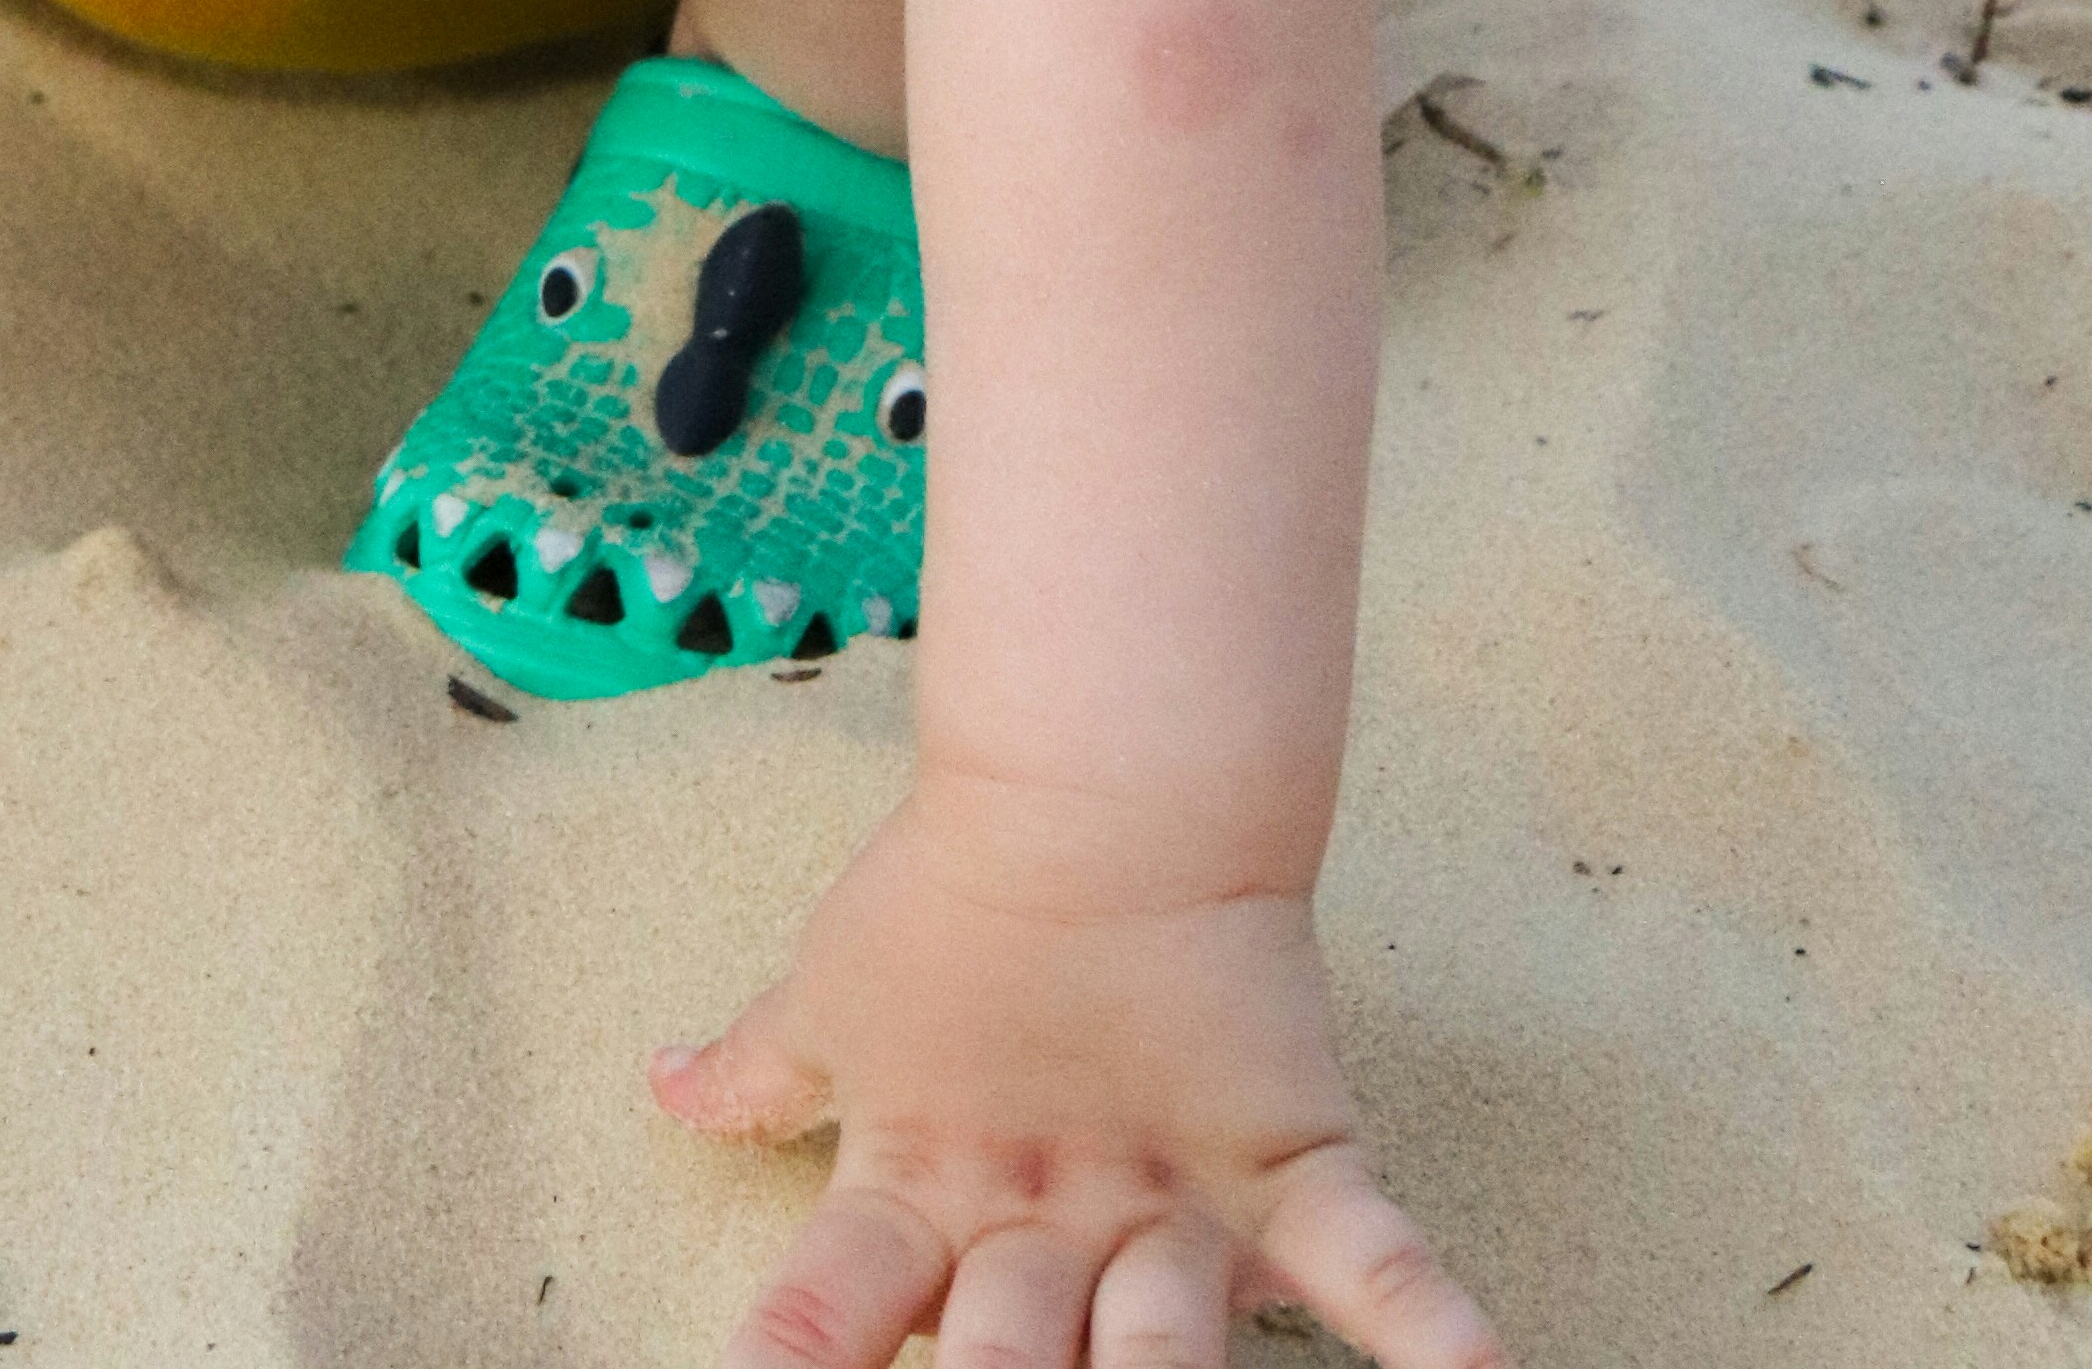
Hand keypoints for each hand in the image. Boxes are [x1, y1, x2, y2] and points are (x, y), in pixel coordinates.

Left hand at [653, 789, 1504, 1368]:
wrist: (1106, 781)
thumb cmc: (956, 893)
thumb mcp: (837, 994)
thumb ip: (757, 1070)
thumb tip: (658, 1088)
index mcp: (924, 1184)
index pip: (833, 1307)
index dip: (792, 1362)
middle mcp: (1044, 1215)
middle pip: (1015, 1362)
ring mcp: (1167, 1196)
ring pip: (1165, 1346)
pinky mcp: (1282, 1159)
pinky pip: (1370, 1259)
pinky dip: (1432, 1326)